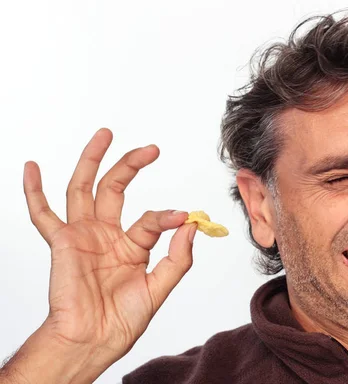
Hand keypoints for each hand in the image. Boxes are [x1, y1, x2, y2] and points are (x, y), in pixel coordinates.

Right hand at [23, 128, 196, 361]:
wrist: (93, 339)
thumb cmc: (122, 320)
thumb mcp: (159, 287)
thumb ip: (177, 257)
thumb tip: (189, 223)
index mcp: (131, 245)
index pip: (151, 219)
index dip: (166, 216)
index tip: (182, 216)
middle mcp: (106, 235)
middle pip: (116, 189)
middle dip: (131, 165)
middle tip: (151, 149)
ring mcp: (82, 235)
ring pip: (83, 189)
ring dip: (91, 160)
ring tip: (105, 135)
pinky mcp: (61, 242)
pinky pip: (42, 214)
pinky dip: (34, 191)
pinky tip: (32, 167)